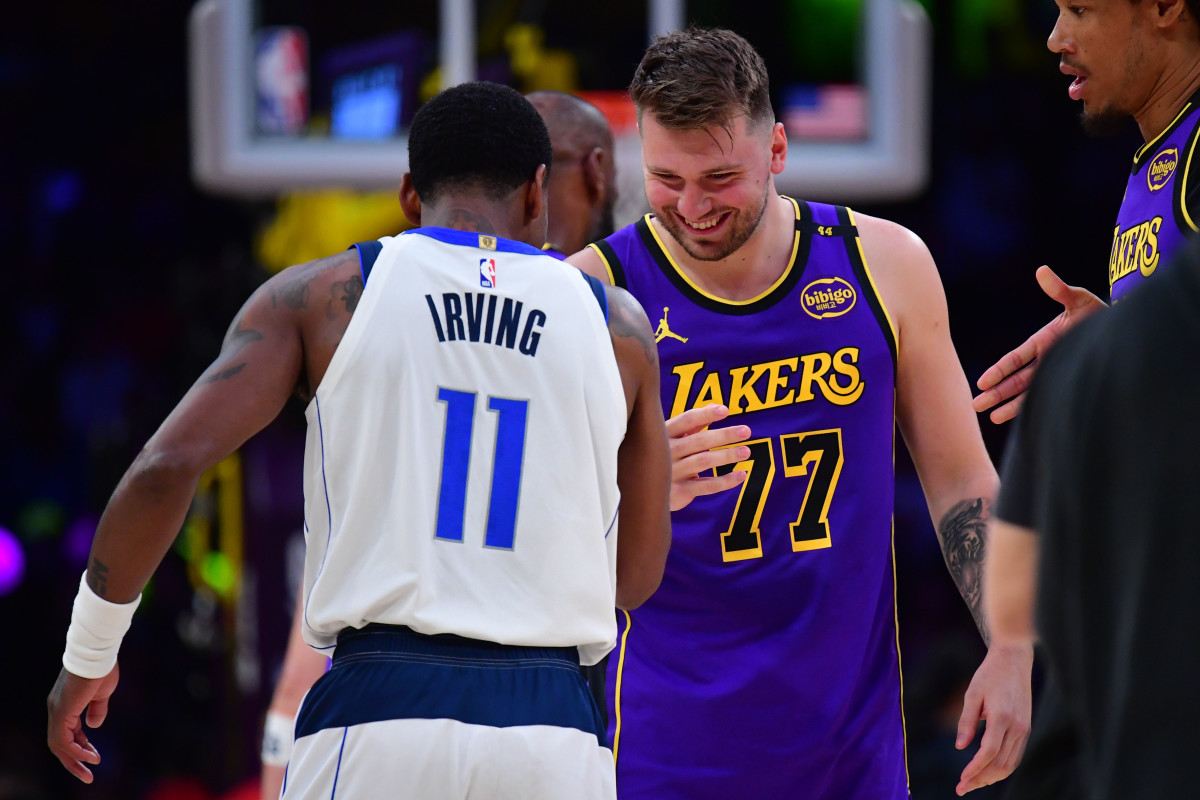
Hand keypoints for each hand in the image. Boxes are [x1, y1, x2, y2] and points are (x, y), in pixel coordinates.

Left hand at [47, 664, 119, 782]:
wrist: (98, 654)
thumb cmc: (102, 668)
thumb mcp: (102, 694)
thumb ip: (97, 709)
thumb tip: (93, 726)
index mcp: (65, 704)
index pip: (68, 733)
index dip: (81, 746)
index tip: (95, 756)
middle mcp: (57, 709)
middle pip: (60, 744)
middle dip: (74, 762)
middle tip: (88, 776)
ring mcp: (57, 710)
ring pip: (60, 745)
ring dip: (74, 761)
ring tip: (89, 772)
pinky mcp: (62, 712)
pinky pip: (63, 739)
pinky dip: (76, 751)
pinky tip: (91, 756)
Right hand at [666, 404, 750, 511]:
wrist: (640, 490)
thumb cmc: (660, 456)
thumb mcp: (670, 437)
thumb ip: (692, 424)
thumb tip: (716, 407)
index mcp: (663, 434)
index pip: (686, 420)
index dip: (706, 415)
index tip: (725, 410)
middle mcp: (666, 452)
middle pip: (698, 441)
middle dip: (723, 435)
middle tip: (746, 430)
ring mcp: (671, 472)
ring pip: (703, 462)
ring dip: (726, 456)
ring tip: (746, 451)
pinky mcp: (678, 492)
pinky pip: (705, 486)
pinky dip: (725, 481)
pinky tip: (741, 475)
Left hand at [955, 643, 1032, 794]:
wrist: (1014, 660)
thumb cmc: (990, 675)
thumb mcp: (973, 694)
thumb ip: (966, 721)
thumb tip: (960, 747)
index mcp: (1002, 717)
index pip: (988, 752)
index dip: (974, 769)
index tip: (961, 780)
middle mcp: (1017, 726)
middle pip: (1000, 763)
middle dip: (981, 779)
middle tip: (962, 788)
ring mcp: (1025, 729)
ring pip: (1010, 763)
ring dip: (991, 777)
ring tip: (972, 784)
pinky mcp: (1026, 729)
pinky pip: (1015, 755)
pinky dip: (1001, 767)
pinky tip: (988, 772)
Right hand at [973, 266, 1105, 423]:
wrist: (1123, 331)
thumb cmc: (1099, 314)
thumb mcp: (1079, 300)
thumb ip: (1059, 290)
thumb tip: (1042, 271)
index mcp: (1042, 342)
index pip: (1014, 359)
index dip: (998, 371)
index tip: (983, 382)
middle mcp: (1044, 360)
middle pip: (1014, 380)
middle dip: (995, 393)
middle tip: (974, 405)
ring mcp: (1054, 374)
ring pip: (1026, 393)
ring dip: (1008, 405)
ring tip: (990, 417)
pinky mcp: (1066, 383)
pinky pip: (1045, 398)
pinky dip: (1031, 408)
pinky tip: (1017, 418)